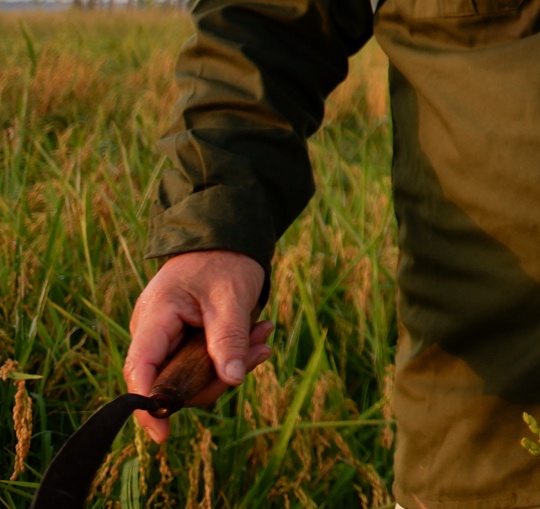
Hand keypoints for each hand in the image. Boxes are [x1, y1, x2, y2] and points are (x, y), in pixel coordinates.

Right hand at [125, 251, 271, 441]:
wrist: (227, 239)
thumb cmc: (224, 262)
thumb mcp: (231, 298)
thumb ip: (229, 338)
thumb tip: (232, 379)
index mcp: (155, 318)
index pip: (140, 370)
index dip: (147, 405)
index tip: (163, 434)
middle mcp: (153, 333)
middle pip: (171, 381)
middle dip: (216, 377)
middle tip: (259, 354)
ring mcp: (167, 339)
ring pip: (191, 376)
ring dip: (231, 363)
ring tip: (265, 334)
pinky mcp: (183, 342)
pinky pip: (203, 363)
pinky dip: (232, 355)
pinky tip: (260, 334)